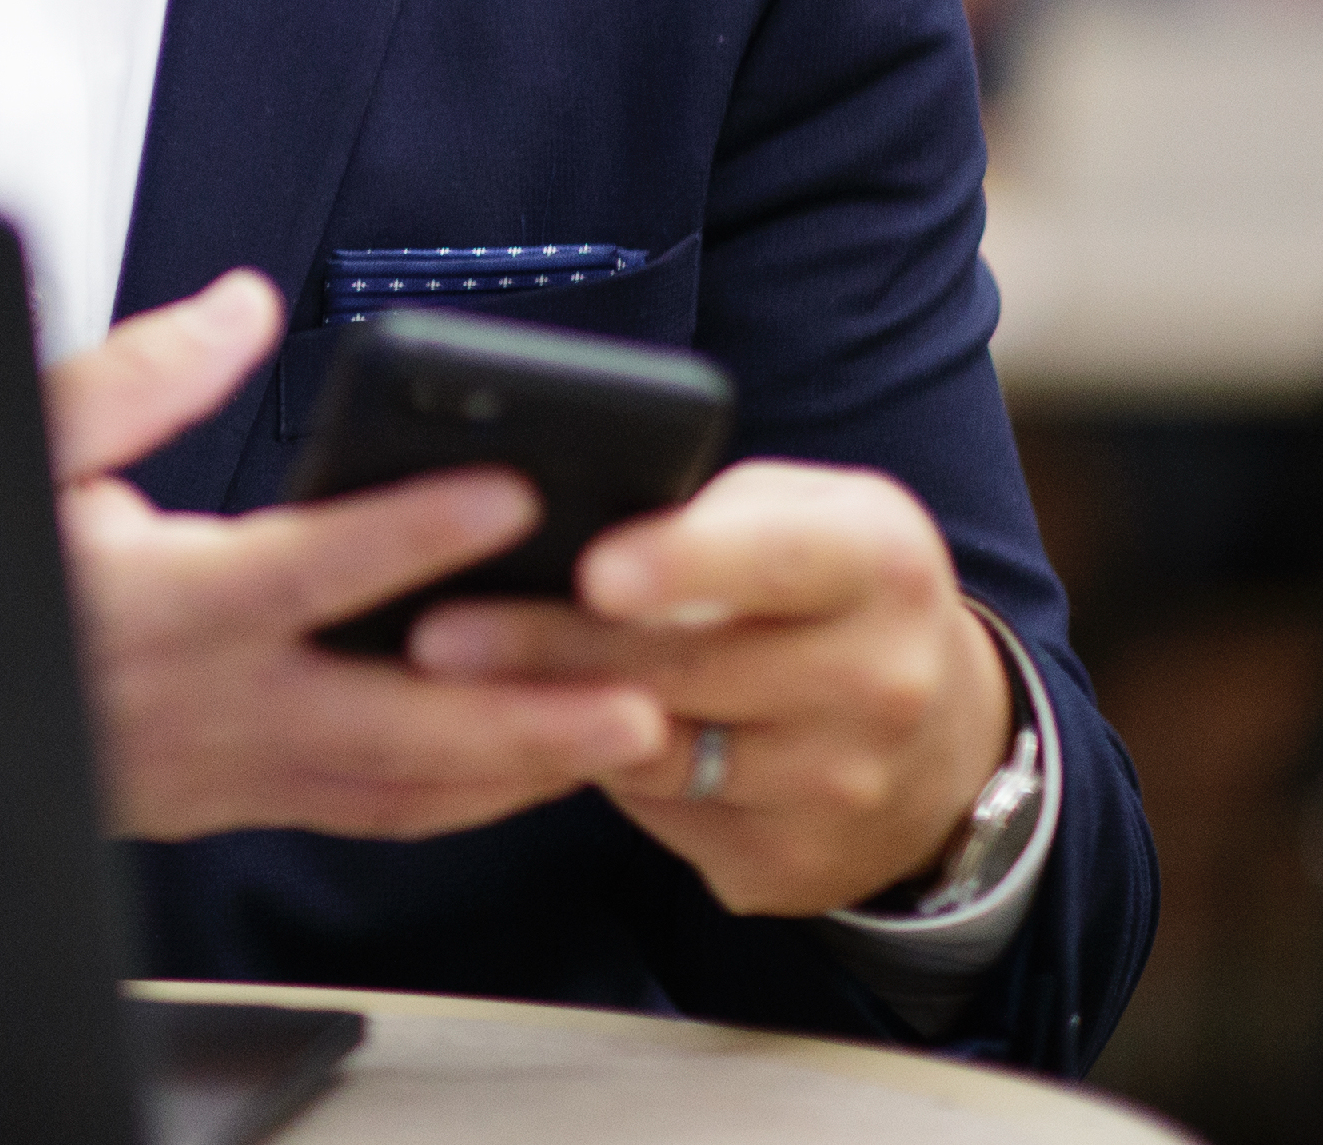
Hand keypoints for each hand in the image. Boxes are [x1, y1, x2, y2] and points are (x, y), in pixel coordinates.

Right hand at [44, 275, 668, 840]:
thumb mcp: (29, 446)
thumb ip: (135, 377)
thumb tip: (240, 308)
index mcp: (159, 599)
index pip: (307, 567)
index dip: (411, 530)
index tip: (509, 493)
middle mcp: (204, 701)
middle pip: (386, 724)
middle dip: (519, 713)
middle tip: (632, 696)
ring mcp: (220, 770)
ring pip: (391, 792)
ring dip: (512, 771)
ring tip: (622, 739)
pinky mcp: (225, 804)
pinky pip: (360, 817)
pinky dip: (454, 799)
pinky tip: (522, 771)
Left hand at [408, 459, 1015, 914]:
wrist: (937, 736)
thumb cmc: (822, 583)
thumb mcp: (800, 512)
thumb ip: (704, 507)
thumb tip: (547, 512)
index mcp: (881, 562)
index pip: (777, 558)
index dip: (683, 564)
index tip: (592, 569)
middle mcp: (881, 681)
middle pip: (690, 671)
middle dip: (551, 648)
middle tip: (436, 633)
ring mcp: (843, 789)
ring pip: (659, 754)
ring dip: (542, 719)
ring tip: (441, 686)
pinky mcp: (792, 867)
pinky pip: (661, 818)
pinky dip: (587, 773)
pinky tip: (517, 737)